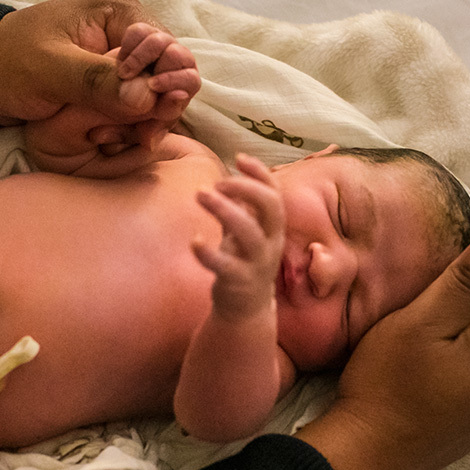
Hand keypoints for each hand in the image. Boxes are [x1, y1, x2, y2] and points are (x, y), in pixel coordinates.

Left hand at [0, 0, 199, 135]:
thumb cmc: (10, 63)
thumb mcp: (51, 70)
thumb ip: (98, 81)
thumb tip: (147, 96)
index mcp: (122, 14)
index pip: (171, 51)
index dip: (166, 83)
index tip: (144, 110)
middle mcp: (131, 34)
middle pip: (173, 76)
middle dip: (159, 108)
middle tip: (140, 137)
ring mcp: (124, 61)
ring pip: (159, 97)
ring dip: (146, 122)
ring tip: (118, 139)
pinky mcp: (114, 85)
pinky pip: (140, 109)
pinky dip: (133, 127)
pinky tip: (113, 140)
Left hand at [193, 154, 284, 320]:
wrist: (245, 310)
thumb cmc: (243, 263)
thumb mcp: (245, 233)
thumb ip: (242, 209)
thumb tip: (232, 179)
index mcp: (273, 229)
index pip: (275, 194)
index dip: (260, 173)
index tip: (239, 158)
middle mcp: (271, 244)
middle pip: (270, 207)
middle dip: (245, 187)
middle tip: (216, 182)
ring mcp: (257, 264)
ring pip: (249, 232)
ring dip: (225, 209)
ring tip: (200, 194)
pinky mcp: (239, 282)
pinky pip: (225, 266)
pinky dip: (208, 253)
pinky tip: (194, 241)